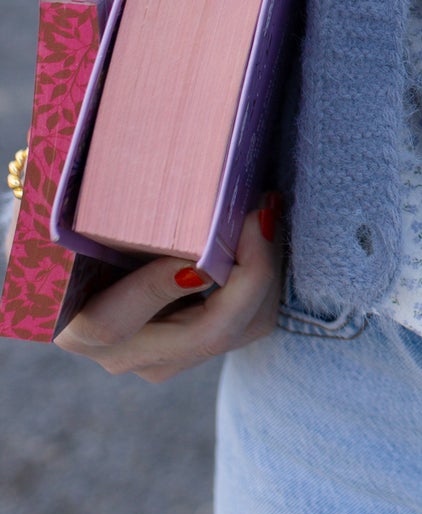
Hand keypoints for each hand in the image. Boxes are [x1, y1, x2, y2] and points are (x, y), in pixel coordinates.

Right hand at [54, 196, 283, 383]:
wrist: (93, 253)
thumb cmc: (79, 223)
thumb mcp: (67, 213)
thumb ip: (66, 197)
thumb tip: (62, 156)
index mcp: (75, 326)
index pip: (110, 323)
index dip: (152, 289)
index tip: (192, 254)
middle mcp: (124, 353)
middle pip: (205, 335)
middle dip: (248, 274)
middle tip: (258, 213)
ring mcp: (167, 357)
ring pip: (241, 329)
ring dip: (265, 270)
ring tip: (265, 209)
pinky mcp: (202, 346)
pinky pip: (253, 320)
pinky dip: (267, 275)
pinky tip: (264, 227)